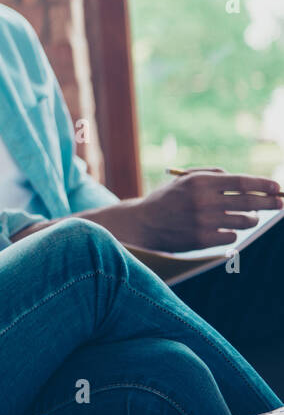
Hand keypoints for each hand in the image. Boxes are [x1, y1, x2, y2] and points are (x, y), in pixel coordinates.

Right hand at [129, 167, 281, 251]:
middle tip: (281, 203)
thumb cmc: (169, 198)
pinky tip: (223, 228)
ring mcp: (203, 221)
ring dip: (251, 219)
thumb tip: (248, 182)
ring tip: (249, 217)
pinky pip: (232, 236)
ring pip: (245, 221)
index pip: (241, 182)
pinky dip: (232, 232)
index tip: (278, 187)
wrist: (144, 223)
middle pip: (249, 202)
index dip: (263, 185)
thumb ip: (214, 175)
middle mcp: (202, 200)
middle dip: (270, 202)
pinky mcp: (202, 240)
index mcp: (199, 182)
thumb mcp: (185, 179)